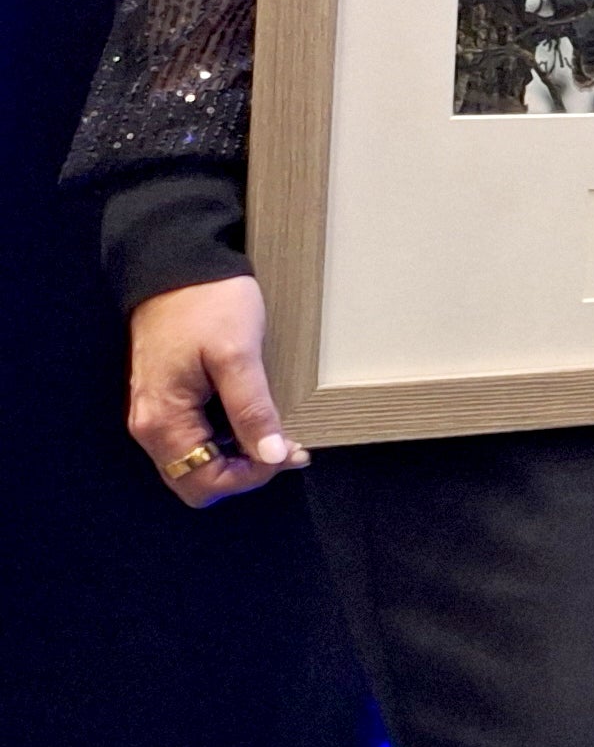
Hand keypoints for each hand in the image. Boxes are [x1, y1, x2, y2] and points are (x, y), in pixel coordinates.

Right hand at [127, 277, 304, 505]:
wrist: (178, 264)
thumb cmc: (207, 302)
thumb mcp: (239, 355)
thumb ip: (252, 410)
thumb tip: (274, 456)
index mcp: (163, 421)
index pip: (203, 483)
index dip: (251, 477)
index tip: (289, 452)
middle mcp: (152, 426)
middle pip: (197, 479)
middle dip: (245, 472)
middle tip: (288, 446)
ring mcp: (157, 412)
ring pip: (197, 461)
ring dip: (239, 457)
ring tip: (279, 432)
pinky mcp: (169, 398)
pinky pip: (196, 437)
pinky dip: (228, 438)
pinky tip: (256, 418)